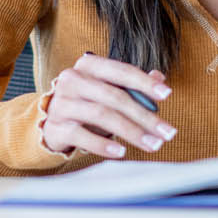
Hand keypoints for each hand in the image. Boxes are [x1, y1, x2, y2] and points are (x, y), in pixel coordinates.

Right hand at [39, 53, 176, 158]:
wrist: (50, 122)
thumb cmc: (87, 103)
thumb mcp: (108, 90)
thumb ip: (132, 84)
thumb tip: (160, 77)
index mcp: (88, 65)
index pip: (121, 71)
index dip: (145, 82)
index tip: (167, 95)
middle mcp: (72, 80)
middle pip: (115, 97)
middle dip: (145, 116)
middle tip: (167, 132)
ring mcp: (62, 103)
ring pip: (102, 116)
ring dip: (131, 132)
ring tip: (152, 144)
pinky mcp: (55, 126)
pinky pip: (82, 136)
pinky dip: (103, 145)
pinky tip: (122, 152)